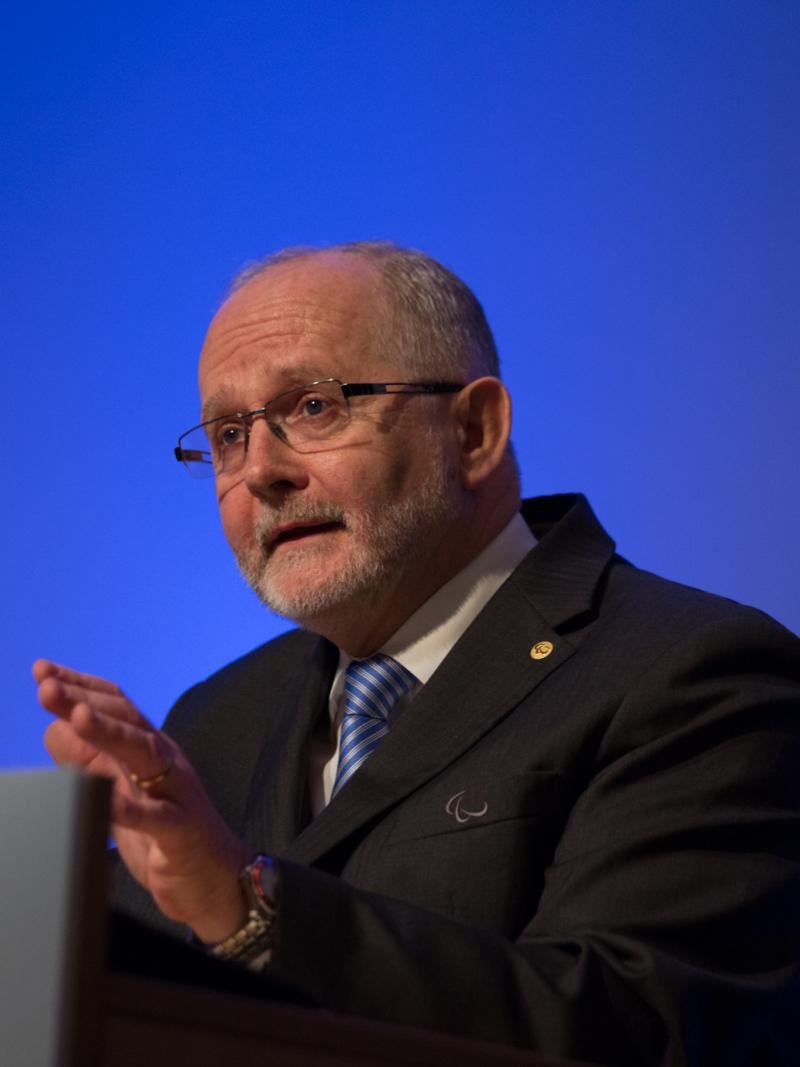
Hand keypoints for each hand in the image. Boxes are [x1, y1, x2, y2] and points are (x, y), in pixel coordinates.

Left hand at [33, 659, 248, 942]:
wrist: (215, 878)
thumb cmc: (164, 833)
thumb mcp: (119, 791)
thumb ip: (89, 761)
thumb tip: (53, 728)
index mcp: (149, 748)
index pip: (116, 705)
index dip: (80, 685)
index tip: (43, 670)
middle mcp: (165, 761)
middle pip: (127, 720)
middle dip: (84, 701)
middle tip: (46, 687)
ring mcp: (176, 793)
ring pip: (145, 754)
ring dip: (110, 734)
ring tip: (77, 717)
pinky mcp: (182, 831)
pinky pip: (158, 817)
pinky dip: (132, 809)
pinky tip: (107, 801)